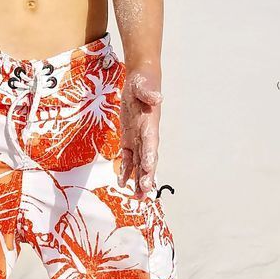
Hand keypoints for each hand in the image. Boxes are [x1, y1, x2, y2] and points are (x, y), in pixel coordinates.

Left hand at [117, 68, 162, 196]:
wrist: (142, 81)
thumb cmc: (144, 82)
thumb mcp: (143, 85)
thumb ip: (149, 92)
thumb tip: (158, 97)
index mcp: (151, 124)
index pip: (151, 142)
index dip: (150, 156)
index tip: (148, 168)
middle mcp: (147, 135)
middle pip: (148, 158)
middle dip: (146, 175)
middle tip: (145, 192)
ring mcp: (139, 138)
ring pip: (139, 163)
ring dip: (138, 179)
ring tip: (137, 197)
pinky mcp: (130, 138)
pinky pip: (128, 157)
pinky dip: (125, 169)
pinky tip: (122, 182)